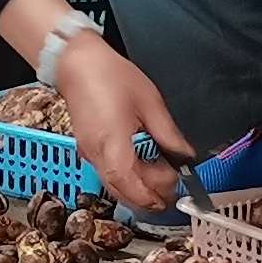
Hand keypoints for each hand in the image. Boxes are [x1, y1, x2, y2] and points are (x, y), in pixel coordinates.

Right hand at [47, 31, 188, 217]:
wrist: (77, 63)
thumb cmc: (109, 76)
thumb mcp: (149, 102)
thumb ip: (168, 133)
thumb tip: (184, 154)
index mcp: (112, 142)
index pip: (129, 184)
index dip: (150, 196)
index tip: (172, 191)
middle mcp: (96, 153)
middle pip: (121, 192)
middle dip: (147, 198)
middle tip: (171, 192)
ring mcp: (89, 153)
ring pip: (114, 185)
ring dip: (137, 189)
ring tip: (160, 179)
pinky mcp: (88, 148)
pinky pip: (108, 173)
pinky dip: (127, 177)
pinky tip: (142, 166)